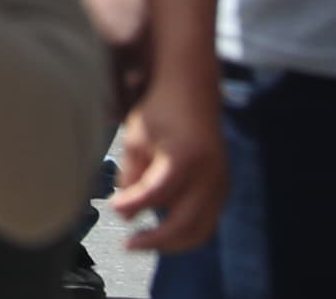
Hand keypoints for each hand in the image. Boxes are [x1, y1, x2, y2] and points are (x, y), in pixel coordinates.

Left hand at [110, 62, 229, 253]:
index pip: (158, 194)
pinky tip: (161, 232)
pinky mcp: (222, 188)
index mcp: (184, 159)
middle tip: (129, 245)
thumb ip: (131, 176)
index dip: (134, 205)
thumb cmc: (159, 112)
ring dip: (172, 242)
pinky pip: (207, 221)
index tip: (114, 209)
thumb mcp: (136, 138)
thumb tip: (126, 213)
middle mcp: (209, 175)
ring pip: (200, 229)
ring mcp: (220, 184)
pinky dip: (185, 232)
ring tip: (143, 242)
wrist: (193, 91)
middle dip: (156, 240)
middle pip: (185, 223)